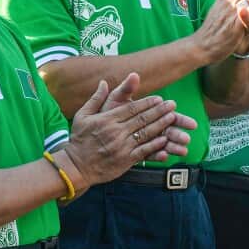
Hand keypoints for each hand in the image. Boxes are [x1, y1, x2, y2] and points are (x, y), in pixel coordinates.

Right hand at [60, 74, 196, 189]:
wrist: (76, 166)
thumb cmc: (79, 140)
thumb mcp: (82, 115)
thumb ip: (96, 98)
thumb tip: (103, 82)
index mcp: (107, 119)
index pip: (131, 108)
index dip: (147, 103)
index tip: (159, 99)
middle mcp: (115, 131)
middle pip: (141, 119)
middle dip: (159, 111)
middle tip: (172, 105)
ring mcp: (121, 146)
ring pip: (145, 133)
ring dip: (161, 125)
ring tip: (173, 118)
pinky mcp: (125, 160)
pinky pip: (143, 151)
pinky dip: (155, 145)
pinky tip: (165, 140)